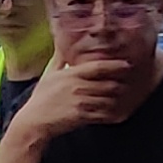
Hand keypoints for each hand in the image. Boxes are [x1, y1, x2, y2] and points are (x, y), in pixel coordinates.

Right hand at [10, 56, 126, 137]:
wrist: (34, 121)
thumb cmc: (42, 98)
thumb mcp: (49, 74)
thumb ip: (59, 58)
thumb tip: (61, 41)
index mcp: (71, 74)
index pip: (98, 67)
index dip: (115, 65)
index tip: (127, 64)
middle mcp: (77, 87)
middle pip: (108, 84)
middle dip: (119, 85)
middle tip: (128, 84)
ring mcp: (80, 102)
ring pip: (108, 100)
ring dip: (116, 100)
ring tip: (123, 99)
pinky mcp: (81, 116)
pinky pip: (102, 115)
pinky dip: (110, 114)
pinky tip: (114, 113)